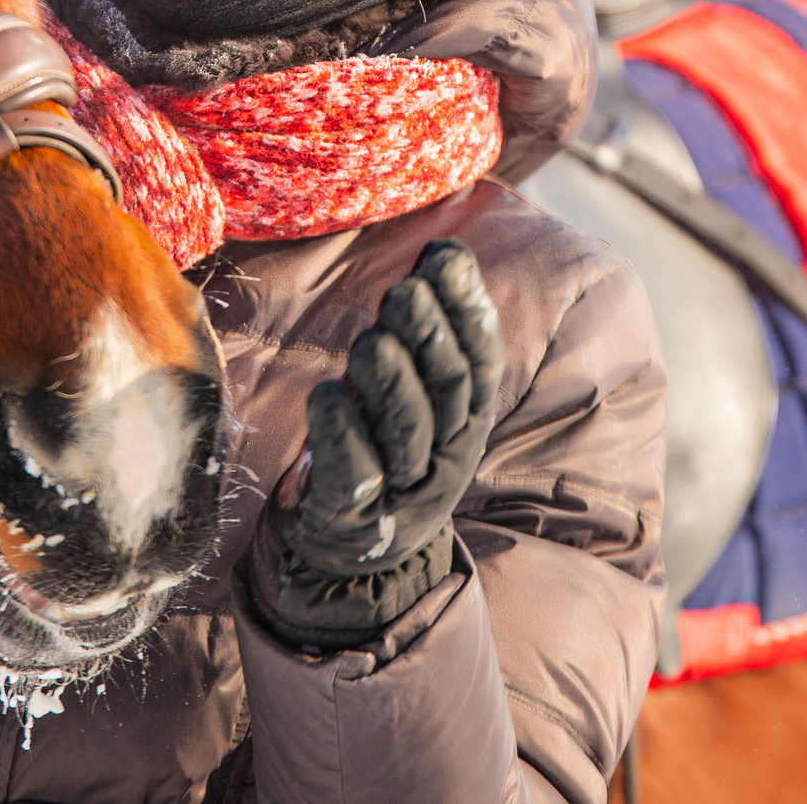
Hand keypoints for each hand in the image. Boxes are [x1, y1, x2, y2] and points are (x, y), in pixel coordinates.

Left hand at [245, 241, 503, 648]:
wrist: (347, 555)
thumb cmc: (380, 447)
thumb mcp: (416, 394)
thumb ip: (427, 335)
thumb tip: (444, 251)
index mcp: (465, 423)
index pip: (481, 362)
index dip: (468, 309)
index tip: (445, 257)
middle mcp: (443, 455)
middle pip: (447, 392)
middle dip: (430, 337)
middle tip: (404, 292)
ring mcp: (401, 489)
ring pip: (406, 430)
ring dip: (389, 381)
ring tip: (371, 339)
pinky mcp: (351, 514)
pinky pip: (352, 472)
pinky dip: (340, 432)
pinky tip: (325, 394)